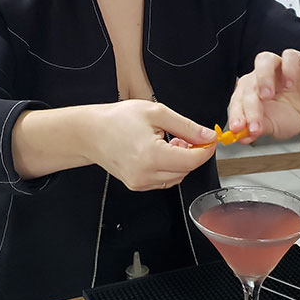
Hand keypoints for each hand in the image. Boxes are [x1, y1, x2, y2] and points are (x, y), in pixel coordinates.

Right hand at [88, 100, 216, 190]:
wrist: (90, 132)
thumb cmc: (118, 119)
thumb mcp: (157, 113)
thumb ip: (186, 126)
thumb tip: (208, 136)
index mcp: (151, 155)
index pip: (192, 160)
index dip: (205, 150)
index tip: (210, 139)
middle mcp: (145, 174)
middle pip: (186, 171)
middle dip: (192, 154)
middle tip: (185, 136)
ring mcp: (139, 183)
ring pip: (176, 178)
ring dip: (180, 162)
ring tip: (169, 142)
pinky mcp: (136, 185)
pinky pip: (163, 181)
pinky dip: (168, 168)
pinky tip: (160, 153)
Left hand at [226, 50, 299, 138]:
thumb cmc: (289, 117)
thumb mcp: (273, 127)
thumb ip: (258, 129)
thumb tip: (243, 137)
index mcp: (248, 93)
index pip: (237, 100)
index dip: (235, 114)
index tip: (237, 129)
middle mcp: (259, 77)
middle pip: (249, 85)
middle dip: (250, 107)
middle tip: (255, 125)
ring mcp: (276, 67)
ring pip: (264, 61)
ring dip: (263, 78)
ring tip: (267, 96)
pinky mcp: (295, 60)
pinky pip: (289, 56)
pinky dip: (288, 69)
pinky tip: (290, 85)